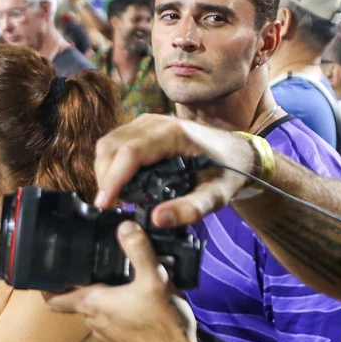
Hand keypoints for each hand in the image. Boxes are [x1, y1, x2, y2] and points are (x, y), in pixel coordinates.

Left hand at [47, 221, 205, 341]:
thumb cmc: (164, 329)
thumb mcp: (155, 281)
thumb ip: (139, 251)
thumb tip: (126, 226)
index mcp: (92, 304)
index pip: (53, 297)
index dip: (46, 284)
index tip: (46, 270)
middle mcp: (93, 321)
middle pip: (76, 299)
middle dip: (81, 283)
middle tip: (89, 264)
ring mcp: (106, 335)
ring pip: (95, 310)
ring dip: (102, 296)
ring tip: (117, 278)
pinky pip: (111, 320)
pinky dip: (116, 308)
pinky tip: (135, 300)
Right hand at [93, 115, 253, 227]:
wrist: (236, 152)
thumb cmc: (228, 173)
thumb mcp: (217, 196)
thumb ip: (191, 209)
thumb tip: (156, 219)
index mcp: (173, 134)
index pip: (130, 152)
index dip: (112, 178)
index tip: (104, 204)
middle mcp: (155, 122)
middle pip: (111, 145)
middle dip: (104, 177)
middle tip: (110, 205)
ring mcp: (147, 122)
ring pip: (109, 143)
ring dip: (105, 171)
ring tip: (115, 196)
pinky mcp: (142, 127)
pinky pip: (115, 142)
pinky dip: (110, 164)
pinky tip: (120, 184)